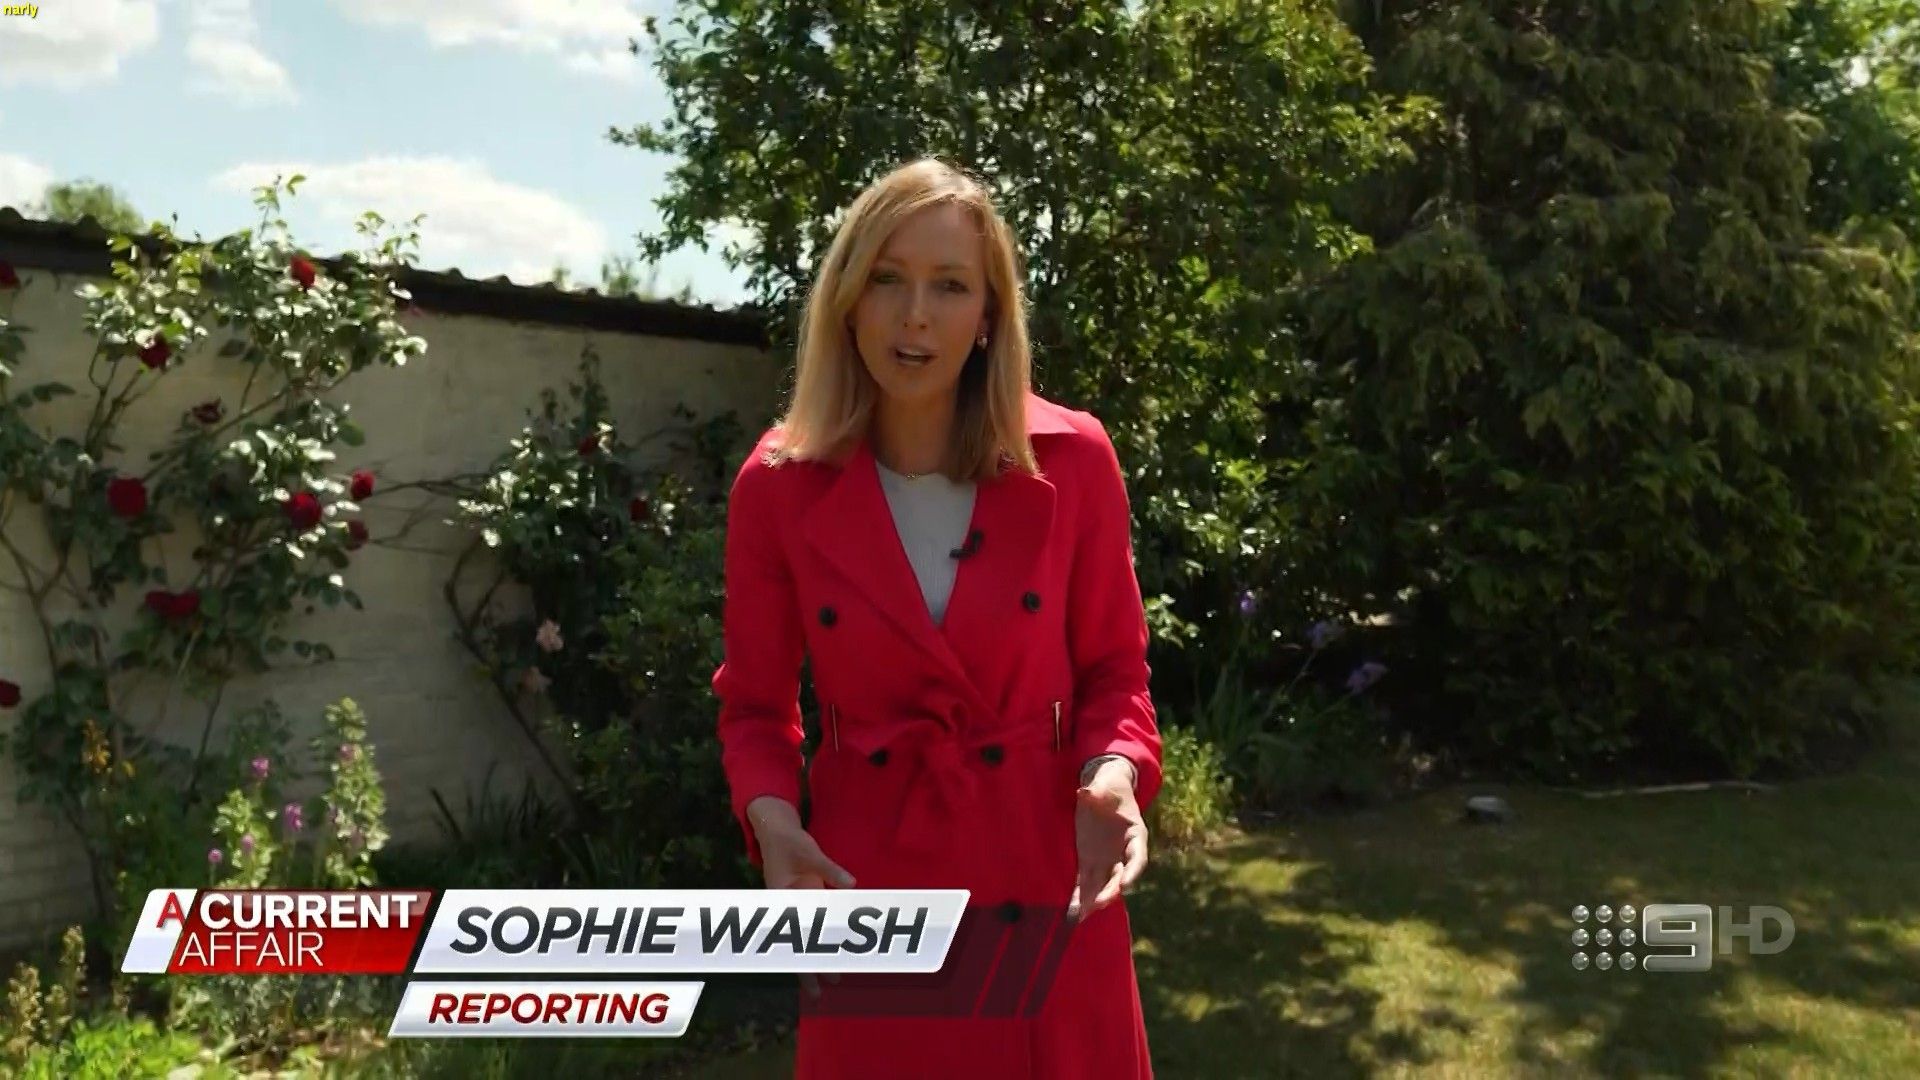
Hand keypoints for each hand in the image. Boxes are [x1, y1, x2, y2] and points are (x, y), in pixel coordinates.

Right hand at [746, 796, 850, 997]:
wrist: (779, 831)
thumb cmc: (790, 842)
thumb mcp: (810, 852)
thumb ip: (830, 869)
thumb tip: (852, 885)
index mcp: (782, 900)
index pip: (793, 934)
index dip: (803, 955)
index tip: (814, 973)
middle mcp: (788, 908)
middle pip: (798, 942)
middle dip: (810, 966)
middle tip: (823, 992)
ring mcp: (798, 904)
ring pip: (808, 935)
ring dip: (818, 955)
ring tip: (832, 978)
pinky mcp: (808, 897)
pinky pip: (817, 920)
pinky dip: (825, 934)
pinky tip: (836, 946)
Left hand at [1067, 762, 1147, 922]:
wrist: (1105, 791)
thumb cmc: (1109, 788)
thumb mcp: (1105, 786)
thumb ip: (1097, 792)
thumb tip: (1086, 792)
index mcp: (1135, 834)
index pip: (1137, 857)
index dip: (1132, 872)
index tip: (1125, 885)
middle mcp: (1122, 852)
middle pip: (1119, 876)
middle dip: (1110, 891)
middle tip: (1099, 903)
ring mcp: (1106, 859)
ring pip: (1101, 884)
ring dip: (1093, 900)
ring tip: (1081, 916)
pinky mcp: (1089, 861)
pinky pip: (1085, 881)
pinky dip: (1079, 896)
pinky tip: (1072, 911)